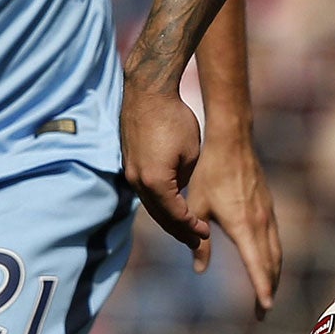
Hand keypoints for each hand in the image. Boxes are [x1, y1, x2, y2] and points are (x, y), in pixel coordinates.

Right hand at [121, 84, 210, 260]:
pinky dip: (158, 203)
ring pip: (150, 205)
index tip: (206, 232)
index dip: (192, 226)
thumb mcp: (191, 153)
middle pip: (159, 216)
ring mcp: (130, 172)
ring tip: (183, 228)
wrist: (147, 91)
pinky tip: (169, 206)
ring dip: (167, 218)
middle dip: (179, 230)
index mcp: (156, 182)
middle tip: (196, 241)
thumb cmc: (174, 118)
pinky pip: (144, 191)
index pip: (176, 215)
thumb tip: (180, 190)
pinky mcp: (129, 163)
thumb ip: (185, 179)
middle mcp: (137, 181)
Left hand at [190, 130, 281, 317]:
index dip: (262, 290)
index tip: (264, 310)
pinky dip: (273, 256)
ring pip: (276, 251)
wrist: (231, 139)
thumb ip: (198, 241)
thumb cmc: (209, 172)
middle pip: (272, 264)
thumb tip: (199, 269)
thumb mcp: (198, 207)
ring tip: (267, 292)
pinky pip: (275, 238)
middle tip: (264, 311)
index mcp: (243, 226)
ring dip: (273, 274)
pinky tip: (266, 260)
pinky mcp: (268, 204)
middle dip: (269, 289)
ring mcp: (268, 212)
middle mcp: (261, 222)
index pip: (257, 266)